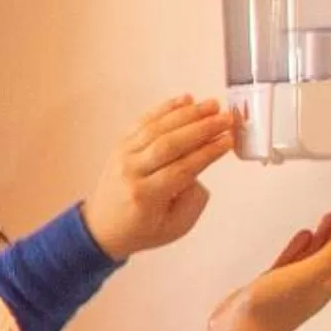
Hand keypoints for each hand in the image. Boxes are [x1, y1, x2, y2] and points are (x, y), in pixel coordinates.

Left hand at [83, 96, 240, 261]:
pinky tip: (185, 100)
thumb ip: (193, 200)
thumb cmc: (142, 229)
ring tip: (212, 105)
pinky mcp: (120, 145)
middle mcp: (131, 172)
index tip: (228, 140)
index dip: (207, 152)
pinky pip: (143, 122)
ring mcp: (123, 156)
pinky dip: (165, 109)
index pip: (182, 169)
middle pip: (170, 144)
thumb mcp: (175, 227)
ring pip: (157, 128)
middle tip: (226, 118)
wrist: (102, 227)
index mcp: (145, 196)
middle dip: (202, 129)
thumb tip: (201, 166)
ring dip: (187, 114)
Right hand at [205, 205, 330, 330]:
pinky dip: (303, 246)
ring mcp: (295, 284)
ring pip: (317, 254)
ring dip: (326, 235)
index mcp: (326, 283)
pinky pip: (295, 260)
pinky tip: (304, 236)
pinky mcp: (276, 284)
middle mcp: (315, 284)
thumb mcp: (307, 276)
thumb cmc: (272, 310)